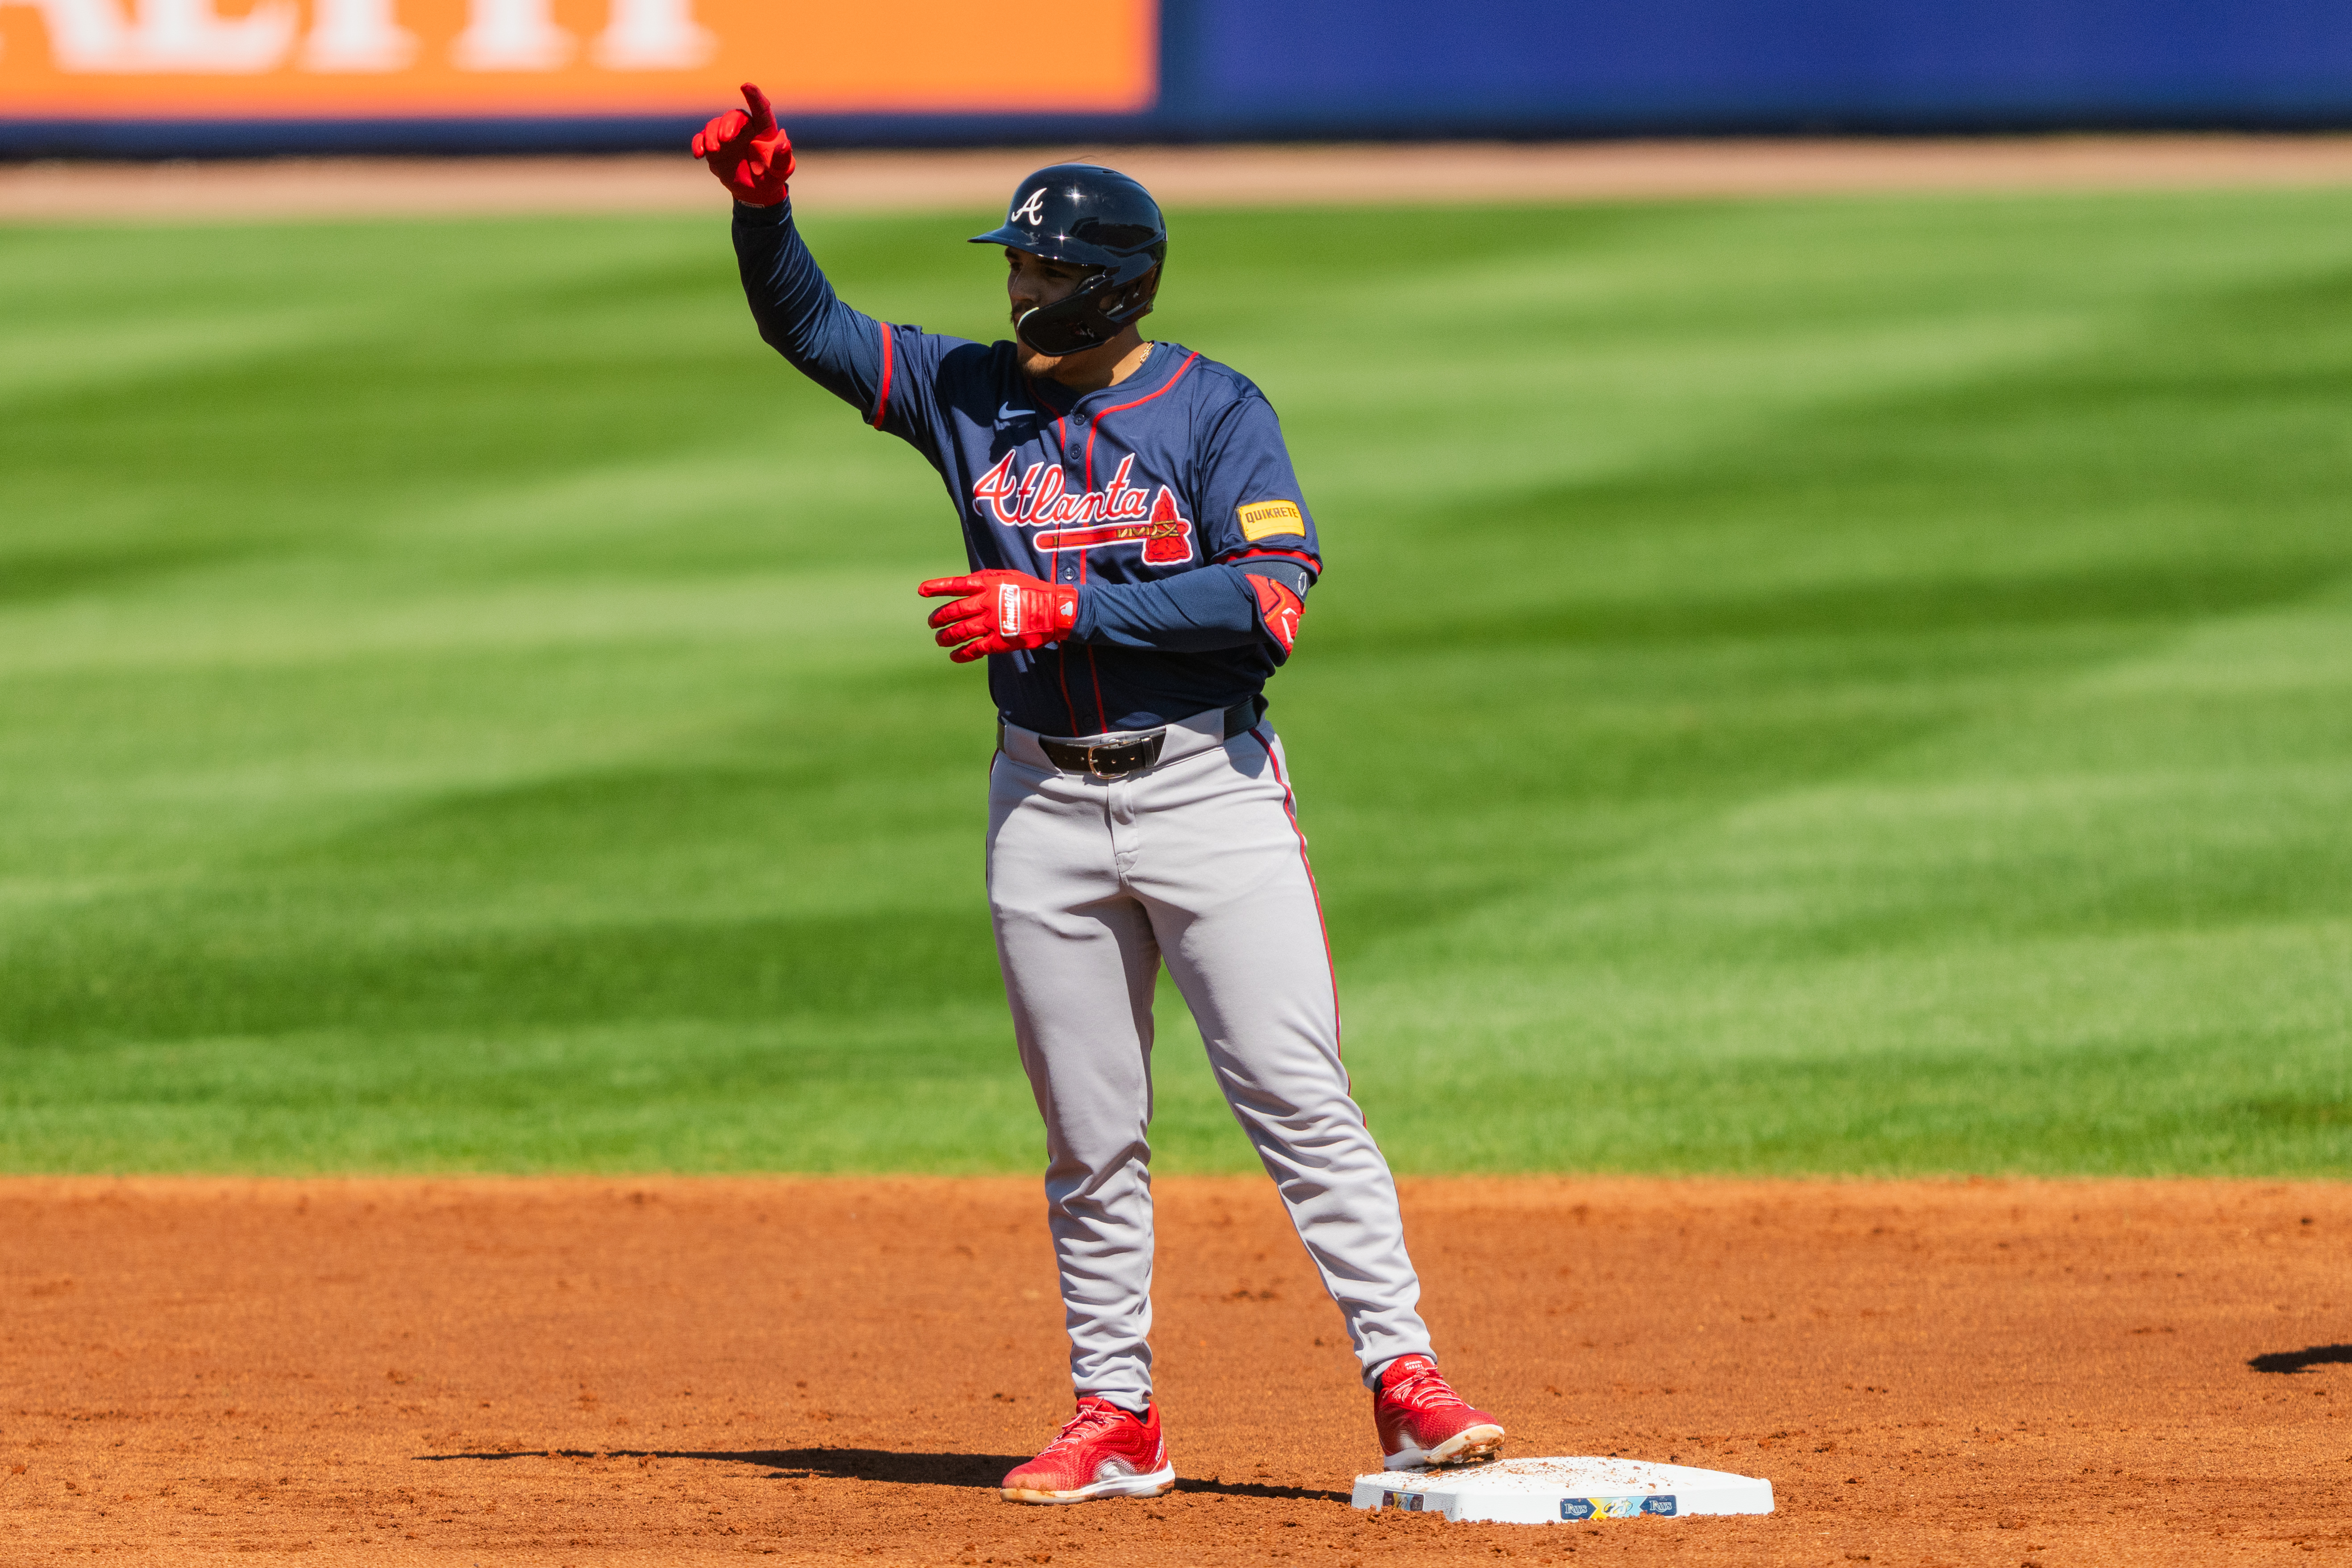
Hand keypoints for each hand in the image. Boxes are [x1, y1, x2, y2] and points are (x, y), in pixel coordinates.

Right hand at [691, 82, 793, 206]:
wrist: (755, 191)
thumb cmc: (772, 176)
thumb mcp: (781, 171)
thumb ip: (783, 159)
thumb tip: (784, 143)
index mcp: (764, 130)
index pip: (761, 110)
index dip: (754, 97)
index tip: (746, 86)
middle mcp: (745, 129)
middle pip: (734, 117)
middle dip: (727, 124)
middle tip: (725, 140)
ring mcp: (727, 136)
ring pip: (715, 125)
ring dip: (711, 135)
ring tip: (714, 150)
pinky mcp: (714, 146)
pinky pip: (702, 138)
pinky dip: (698, 143)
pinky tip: (699, 153)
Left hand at [919, 570, 1078, 662]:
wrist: (1055, 610)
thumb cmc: (1034, 591)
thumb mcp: (1009, 577)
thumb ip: (988, 580)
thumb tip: (970, 583)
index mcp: (987, 585)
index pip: (956, 585)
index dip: (936, 588)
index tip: (922, 591)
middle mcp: (985, 603)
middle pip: (953, 611)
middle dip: (939, 618)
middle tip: (932, 623)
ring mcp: (991, 623)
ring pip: (959, 631)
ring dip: (946, 637)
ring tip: (940, 640)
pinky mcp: (999, 641)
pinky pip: (974, 649)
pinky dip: (962, 653)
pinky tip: (955, 656)